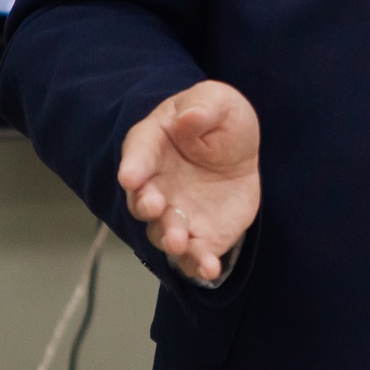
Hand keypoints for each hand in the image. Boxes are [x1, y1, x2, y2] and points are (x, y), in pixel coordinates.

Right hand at [118, 80, 260, 282]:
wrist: (239, 153)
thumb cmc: (218, 121)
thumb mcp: (217, 102)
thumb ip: (202, 107)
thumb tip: (188, 117)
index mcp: (153, 144)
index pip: (138, 154)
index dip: (133, 166)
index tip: (130, 176)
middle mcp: (155, 184)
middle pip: (142, 199)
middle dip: (145, 204)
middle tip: (153, 206)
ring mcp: (174, 213)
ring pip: (162, 232)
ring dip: (168, 238)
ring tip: (178, 242)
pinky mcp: (198, 236)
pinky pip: (193, 255)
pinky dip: (197, 264)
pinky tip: (209, 268)